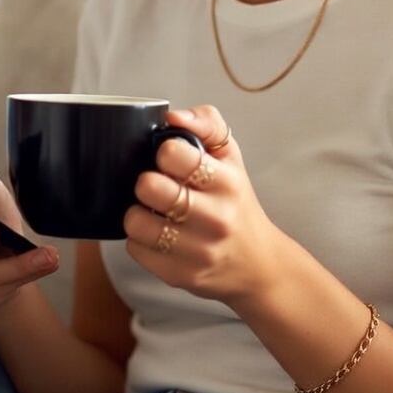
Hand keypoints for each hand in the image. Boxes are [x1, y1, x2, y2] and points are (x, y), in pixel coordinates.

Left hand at [124, 106, 283, 305]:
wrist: (258, 264)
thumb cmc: (235, 201)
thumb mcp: (230, 155)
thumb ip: (206, 123)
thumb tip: (173, 116)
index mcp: (227, 181)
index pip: (175, 154)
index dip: (163, 151)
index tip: (166, 157)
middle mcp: (215, 218)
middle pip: (151, 188)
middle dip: (145, 182)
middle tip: (154, 186)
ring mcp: (198, 251)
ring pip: (136, 222)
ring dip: (136, 213)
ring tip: (151, 211)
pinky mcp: (181, 276)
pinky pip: (134, 250)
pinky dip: (139, 240)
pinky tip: (156, 235)